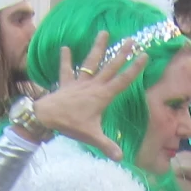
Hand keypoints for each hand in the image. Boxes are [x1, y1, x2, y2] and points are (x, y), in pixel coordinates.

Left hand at [26, 33, 144, 158]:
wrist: (46, 117)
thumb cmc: (70, 125)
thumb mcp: (91, 136)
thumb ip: (107, 146)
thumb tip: (121, 158)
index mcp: (102, 96)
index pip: (123, 80)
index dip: (135, 68)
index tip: (145, 55)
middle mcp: (93, 85)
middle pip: (110, 67)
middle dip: (121, 54)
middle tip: (131, 40)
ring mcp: (79, 82)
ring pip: (91, 62)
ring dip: (97, 47)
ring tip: (103, 32)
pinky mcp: (66, 83)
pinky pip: (66, 70)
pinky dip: (65, 59)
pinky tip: (65, 47)